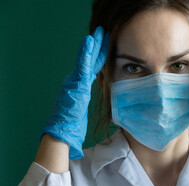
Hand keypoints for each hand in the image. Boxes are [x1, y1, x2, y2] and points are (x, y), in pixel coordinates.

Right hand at [41, 26, 109, 159]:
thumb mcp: (81, 109)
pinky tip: (89, 42)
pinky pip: (82, 67)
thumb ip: (84, 99)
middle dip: (97, 45)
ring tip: (97, 32)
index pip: (93, 67)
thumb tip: (87, 98)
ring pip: (85, 60)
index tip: (107, 43)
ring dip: (92, 45)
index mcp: (79, 85)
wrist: (62, 131)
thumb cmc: (71, 124)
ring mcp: (75, 82)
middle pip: (90, 60)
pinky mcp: (76, 85)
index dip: (100, 55)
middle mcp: (76, 80)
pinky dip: (85, 54)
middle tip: (103, 31)